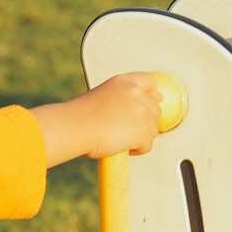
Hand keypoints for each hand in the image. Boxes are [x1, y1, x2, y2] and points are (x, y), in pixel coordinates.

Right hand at [36, 71, 170, 165]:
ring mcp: (142, 111)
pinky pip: (147, 146)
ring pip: (152, 130)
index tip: (156, 99)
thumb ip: (121, 98)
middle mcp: (136, 93)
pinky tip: (119, 146)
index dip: (153, 92)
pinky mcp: (144, 130)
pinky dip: (136, 150)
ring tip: (117, 138)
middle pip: (154, 110)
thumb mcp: (102, 96)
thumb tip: (138, 109)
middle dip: (144, 123)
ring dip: (139, 138)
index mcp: (124, 82)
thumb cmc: (81, 117)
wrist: (75, 127)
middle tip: (124, 131)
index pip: (148, 81)